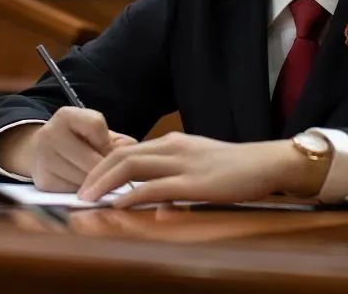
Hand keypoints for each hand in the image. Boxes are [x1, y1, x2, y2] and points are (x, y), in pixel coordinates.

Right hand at [24, 107, 136, 191]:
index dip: (108, 142)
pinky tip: (86, 189)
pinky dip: (84, 194)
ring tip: (100, 182)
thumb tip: (133, 158)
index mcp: (66, 116)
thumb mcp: (98, 135)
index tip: (110, 151)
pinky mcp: (43, 180)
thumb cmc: (80, 143)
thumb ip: (119, 142)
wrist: (45, 153)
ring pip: (84, 179)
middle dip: (106, 170)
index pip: (96, 125)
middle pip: (91, 159)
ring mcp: (43, 157)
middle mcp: (50, 133)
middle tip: (115, 176)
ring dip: (97, 185)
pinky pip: (73, 192)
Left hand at [77, 132, 313, 206]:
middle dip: (96, 174)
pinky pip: (154, 187)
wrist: (267, 163)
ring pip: (131, 166)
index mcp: (172, 142)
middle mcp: (172, 147)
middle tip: (80, 193)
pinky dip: (131, 195)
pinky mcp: (193, 182)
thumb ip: (175, 174)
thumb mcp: (199, 164)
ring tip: (89, 199)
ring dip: (105, 183)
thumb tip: (152, 196)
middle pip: (122, 155)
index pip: (127, 150)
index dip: (103, 166)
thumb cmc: (236, 168)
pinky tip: (118, 205)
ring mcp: (182, 163)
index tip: (89, 183)